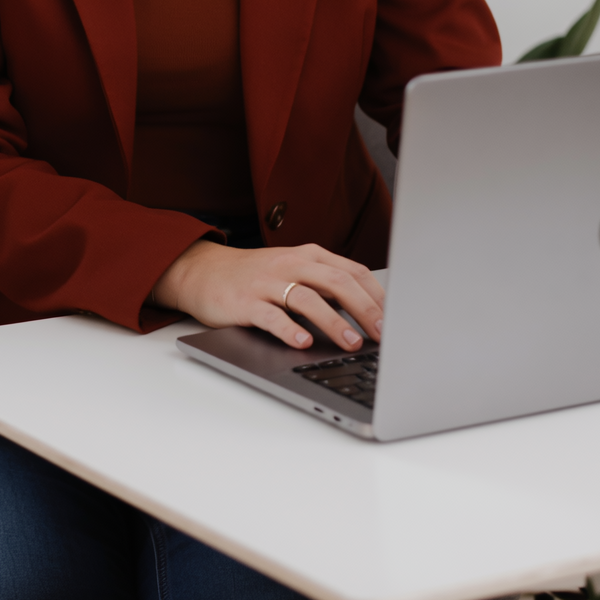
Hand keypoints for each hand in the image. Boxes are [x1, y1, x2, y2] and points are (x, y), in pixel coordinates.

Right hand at [152, 240, 385, 352]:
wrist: (204, 272)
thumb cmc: (257, 277)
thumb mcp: (294, 271)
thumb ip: (326, 286)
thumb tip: (368, 314)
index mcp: (309, 256)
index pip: (353, 271)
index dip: (377, 296)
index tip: (396, 319)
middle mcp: (291, 264)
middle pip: (336, 282)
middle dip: (364, 309)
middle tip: (383, 333)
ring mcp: (267, 282)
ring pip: (307, 298)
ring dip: (333, 322)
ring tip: (351, 342)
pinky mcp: (245, 301)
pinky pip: (271, 315)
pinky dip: (289, 330)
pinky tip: (303, 343)